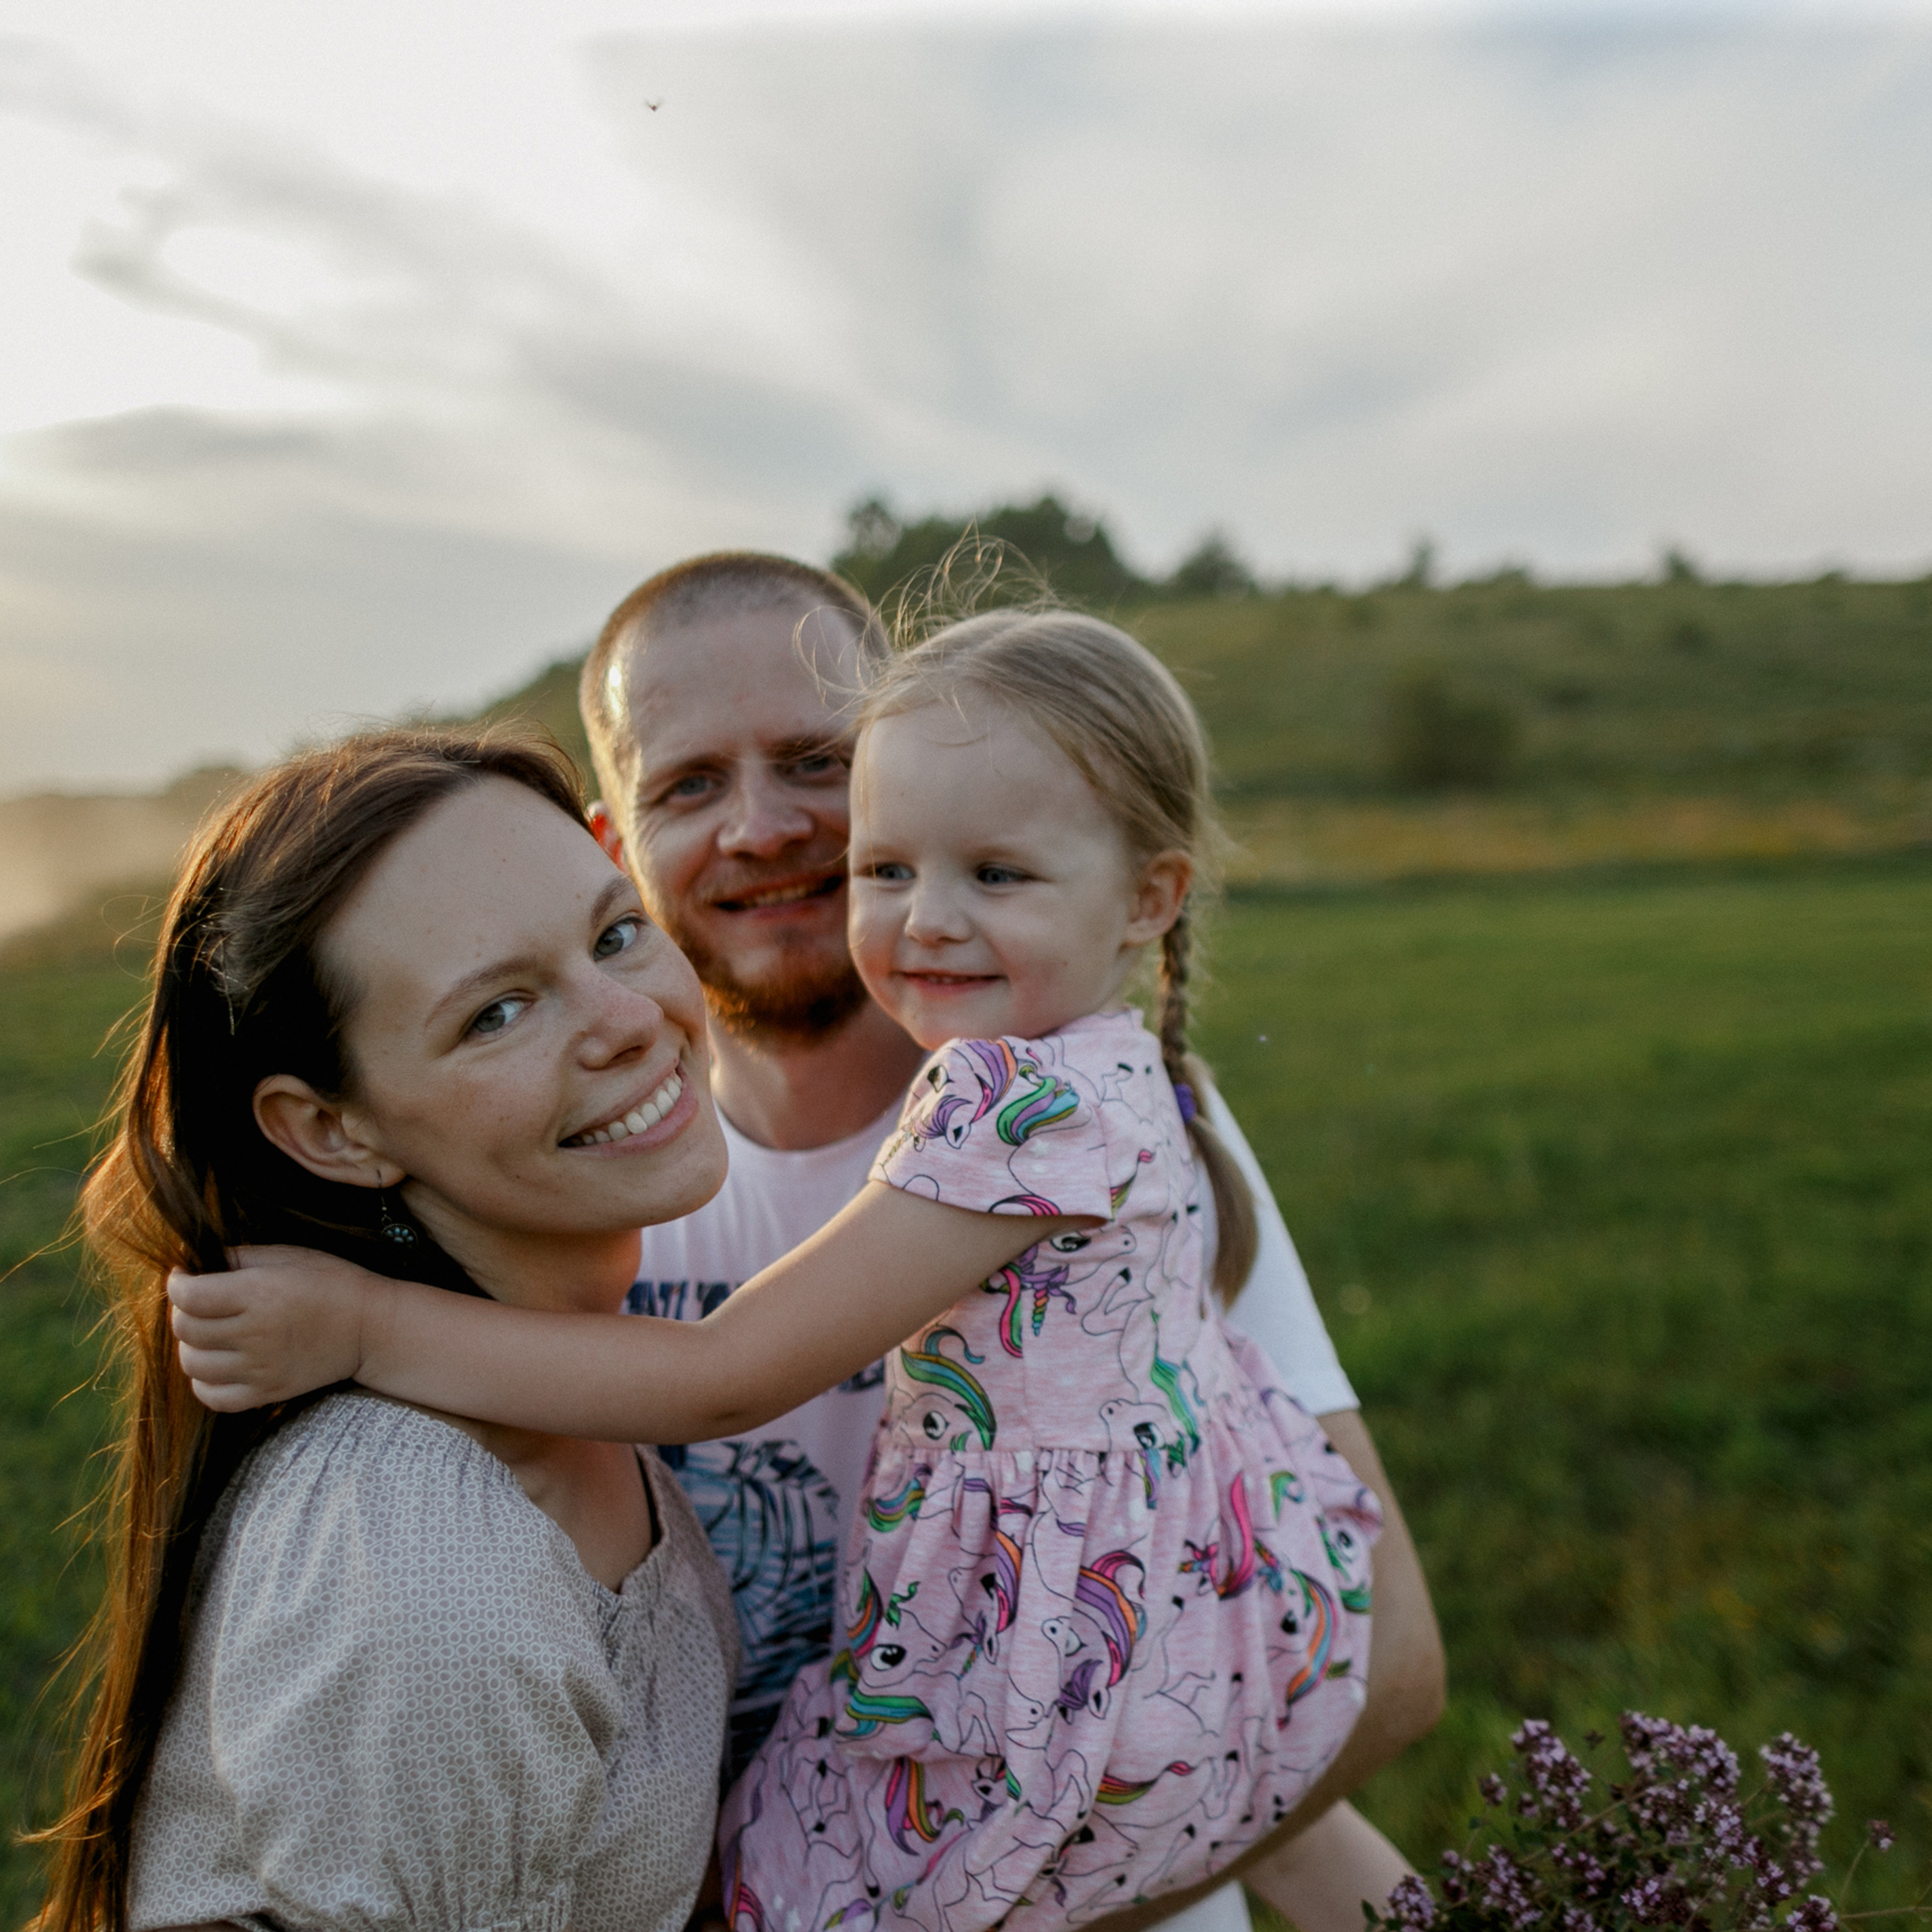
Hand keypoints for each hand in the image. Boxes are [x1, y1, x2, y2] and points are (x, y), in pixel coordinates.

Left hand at [167, 1245, 389, 1410]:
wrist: (370, 1328)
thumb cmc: (330, 1281)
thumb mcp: (288, 1255)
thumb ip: (239, 1257)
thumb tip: (195, 1266)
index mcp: (259, 1293)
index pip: (190, 1296)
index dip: (176, 1283)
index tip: (182, 1276)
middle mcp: (255, 1333)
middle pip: (186, 1330)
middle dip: (182, 1312)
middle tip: (198, 1302)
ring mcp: (260, 1367)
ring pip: (193, 1364)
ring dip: (191, 1346)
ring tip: (207, 1333)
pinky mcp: (267, 1391)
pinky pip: (212, 1396)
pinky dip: (203, 1382)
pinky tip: (216, 1364)